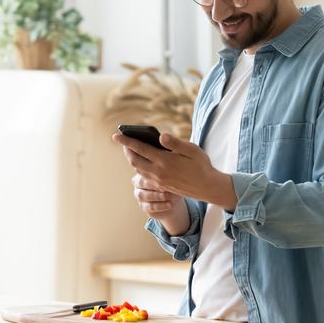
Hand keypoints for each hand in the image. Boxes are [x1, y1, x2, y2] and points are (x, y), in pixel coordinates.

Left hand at [111, 132, 237, 211]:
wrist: (207, 187)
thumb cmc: (201, 165)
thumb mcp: (192, 150)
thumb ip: (175, 143)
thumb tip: (160, 136)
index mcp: (165, 161)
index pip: (140, 148)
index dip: (127, 141)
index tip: (116, 135)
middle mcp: (158, 172)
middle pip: (134, 160)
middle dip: (126, 150)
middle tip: (123, 141)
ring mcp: (159, 181)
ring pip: (138, 169)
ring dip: (132, 159)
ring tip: (131, 149)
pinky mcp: (161, 186)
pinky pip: (144, 176)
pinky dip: (139, 167)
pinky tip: (142, 161)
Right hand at [131, 173, 189, 234]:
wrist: (173, 201)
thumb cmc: (171, 186)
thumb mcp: (171, 180)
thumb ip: (168, 176)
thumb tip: (169, 175)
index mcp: (143, 173)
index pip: (144, 172)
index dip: (153, 175)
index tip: (165, 177)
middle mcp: (138, 184)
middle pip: (140, 183)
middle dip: (153, 185)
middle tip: (164, 187)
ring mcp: (139, 195)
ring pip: (142, 195)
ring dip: (155, 196)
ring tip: (166, 196)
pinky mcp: (143, 206)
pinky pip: (149, 207)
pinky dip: (160, 206)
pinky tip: (169, 204)